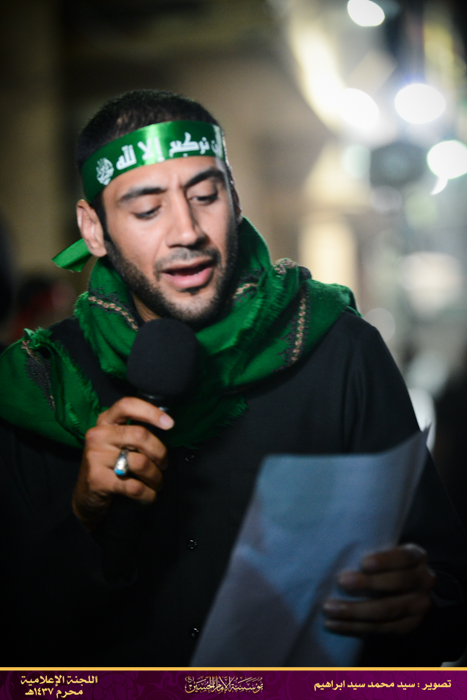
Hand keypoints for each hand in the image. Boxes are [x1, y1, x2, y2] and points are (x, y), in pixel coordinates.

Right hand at [72, 397, 173, 529]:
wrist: (86, 495)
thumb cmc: (110, 464)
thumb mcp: (116, 442)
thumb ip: (135, 432)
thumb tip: (167, 428)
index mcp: (105, 421)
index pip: (127, 405)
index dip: (151, 412)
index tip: (170, 424)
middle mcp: (98, 435)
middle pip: (140, 436)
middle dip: (160, 453)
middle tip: (164, 465)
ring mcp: (96, 456)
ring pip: (141, 463)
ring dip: (156, 477)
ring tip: (157, 482)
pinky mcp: (98, 479)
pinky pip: (134, 487)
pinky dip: (148, 494)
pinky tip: (150, 496)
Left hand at [323, 544, 435, 634]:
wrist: (403, 585)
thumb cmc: (383, 562)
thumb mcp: (384, 549)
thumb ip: (370, 548)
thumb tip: (338, 550)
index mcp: (417, 557)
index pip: (404, 557)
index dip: (385, 561)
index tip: (363, 562)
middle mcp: (424, 580)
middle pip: (397, 584)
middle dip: (367, 584)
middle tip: (341, 582)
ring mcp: (419, 605)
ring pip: (388, 611)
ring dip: (356, 611)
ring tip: (330, 609)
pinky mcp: (410, 625)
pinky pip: (382, 629)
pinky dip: (356, 627)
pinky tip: (335, 624)